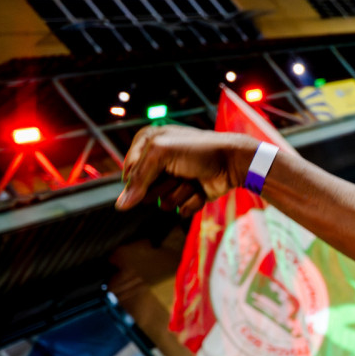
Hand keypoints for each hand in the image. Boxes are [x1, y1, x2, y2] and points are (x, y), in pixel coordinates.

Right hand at [115, 125, 258, 213]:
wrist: (233, 162)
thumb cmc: (199, 151)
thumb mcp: (162, 154)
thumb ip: (139, 179)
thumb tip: (121, 206)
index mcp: (148, 145)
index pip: (129, 174)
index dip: (141, 177)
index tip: (158, 170)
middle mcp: (159, 163)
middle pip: (145, 191)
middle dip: (163, 186)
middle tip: (179, 173)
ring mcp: (174, 180)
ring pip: (163, 203)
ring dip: (180, 193)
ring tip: (193, 179)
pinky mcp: (189, 195)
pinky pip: (180, 210)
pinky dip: (192, 201)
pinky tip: (202, 189)